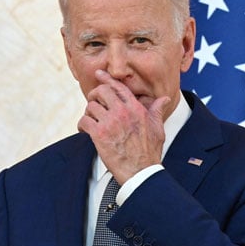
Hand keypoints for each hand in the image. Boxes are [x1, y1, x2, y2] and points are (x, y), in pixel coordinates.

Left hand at [77, 70, 168, 184]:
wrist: (140, 171)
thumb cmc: (149, 152)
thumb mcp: (158, 129)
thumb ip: (156, 111)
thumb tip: (163, 99)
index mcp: (136, 109)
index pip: (119, 87)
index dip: (107, 78)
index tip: (99, 74)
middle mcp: (123, 112)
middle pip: (102, 92)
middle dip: (94, 95)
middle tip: (93, 103)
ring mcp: (110, 122)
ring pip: (91, 106)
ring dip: (88, 113)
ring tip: (91, 121)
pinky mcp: (99, 134)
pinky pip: (84, 121)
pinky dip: (81, 125)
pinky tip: (84, 131)